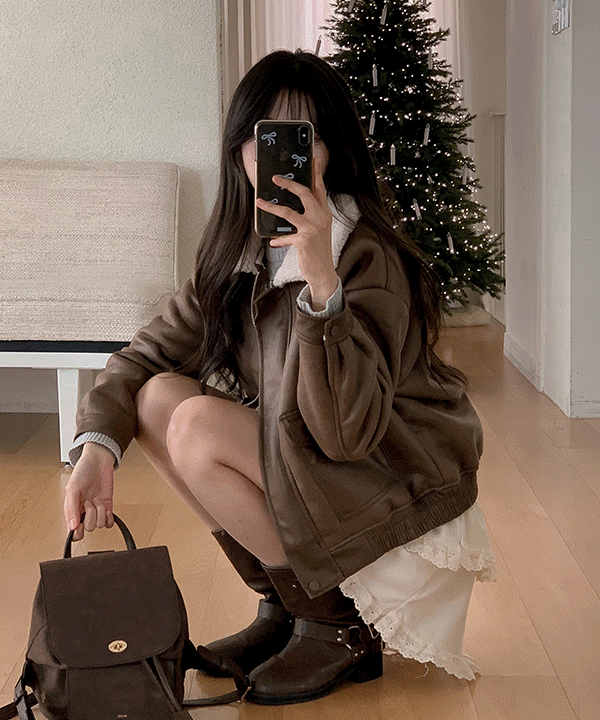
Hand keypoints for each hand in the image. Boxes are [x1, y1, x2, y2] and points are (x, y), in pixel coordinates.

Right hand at [64, 443, 114, 540]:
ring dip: (100, 512)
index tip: (80, 525)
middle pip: (88, 528)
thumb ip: (71, 508)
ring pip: (99, 525)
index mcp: (72, 509)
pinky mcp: (107, 506)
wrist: (99, 460)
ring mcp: (96, 510)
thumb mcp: (73, 488)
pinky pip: (109, 523)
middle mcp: (83, 512)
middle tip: (88, 502)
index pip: (73, 532)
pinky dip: (109, 518)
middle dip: (90, 515)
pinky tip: (107, 509)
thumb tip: (72, 528)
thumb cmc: (83, 471)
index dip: (77, 533)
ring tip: (96, 499)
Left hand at [256, 157, 337, 308]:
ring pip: (288, 212)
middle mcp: (321, 218)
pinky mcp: (304, 240)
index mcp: (325, 214)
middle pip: (305, 193)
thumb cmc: (318, 251)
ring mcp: (313, 229)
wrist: (323, 273)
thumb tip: (290, 208)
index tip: (312, 159)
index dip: (316, 173)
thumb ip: (308, 218)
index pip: (320, 189)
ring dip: (272, 207)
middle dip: (289, 184)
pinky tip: (273, 242)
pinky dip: (278, 239)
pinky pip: (285, 235)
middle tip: (275, 178)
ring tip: (259, 202)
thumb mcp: (317, 231)